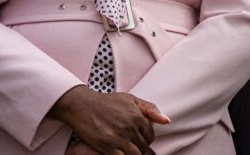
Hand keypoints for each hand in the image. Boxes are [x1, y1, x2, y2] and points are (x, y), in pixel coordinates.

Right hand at [49, 85, 169, 154]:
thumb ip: (150, 109)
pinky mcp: (106, 146)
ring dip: (134, 154)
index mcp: (138, 117)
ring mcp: (119, 138)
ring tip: (129, 150)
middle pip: (144, 146)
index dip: (146, 139)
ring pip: (135, 154)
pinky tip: (121, 153)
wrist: (82, 105)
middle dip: (141, 148)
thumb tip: (167, 121)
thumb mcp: (130, 99)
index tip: (140, 139)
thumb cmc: (106, 101)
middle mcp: (130, 128)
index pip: (151, 135)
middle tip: (134, 147)